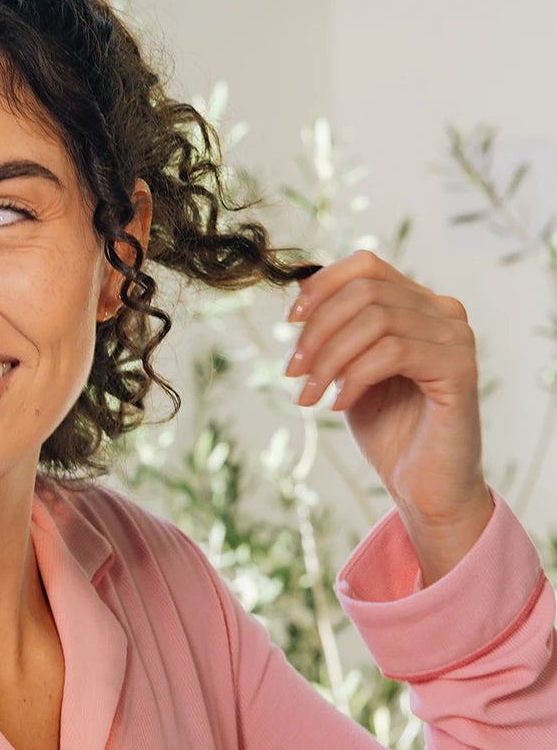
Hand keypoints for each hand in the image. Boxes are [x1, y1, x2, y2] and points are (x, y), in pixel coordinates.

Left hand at [285, 252, 491, 578]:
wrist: (423, 485)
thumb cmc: (388, 428)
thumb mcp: (348, 368)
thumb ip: (335, 329)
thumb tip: (298, 288)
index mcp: (417, 303)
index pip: (366, 265)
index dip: (321, 286)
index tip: (289, 322)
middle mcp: (443, 311)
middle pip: (366, 291)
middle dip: (318, 331)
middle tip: (293, 372)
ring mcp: (456, 336)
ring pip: (376, 320)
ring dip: (330, 358)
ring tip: (311, 394)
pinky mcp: (459, 367)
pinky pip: (393, 352)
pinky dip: (355, 376)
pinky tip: (339, 404)